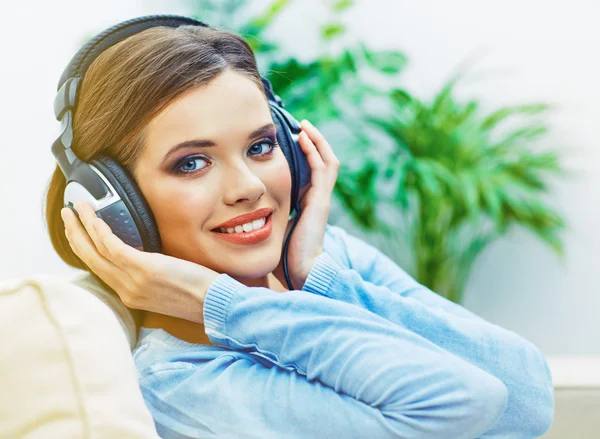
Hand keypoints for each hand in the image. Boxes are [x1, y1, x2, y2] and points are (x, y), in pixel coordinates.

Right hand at [61, 201, 219, 322]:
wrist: (213, 304)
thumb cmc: (197, 295)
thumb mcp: (165, 289)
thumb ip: (149, 277)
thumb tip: (146, 258)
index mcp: (130, 295)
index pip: (99, 270)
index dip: (84, 249)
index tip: (77, 232)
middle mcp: (126, 290)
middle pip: (90, 260)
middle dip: (75, 235)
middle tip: (66, 215)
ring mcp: (133, 281)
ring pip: (97, 251)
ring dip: (82, 227)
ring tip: (74, 209)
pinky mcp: (144, 269)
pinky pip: (114, 248)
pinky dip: (101, 232)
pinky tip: (94, 219)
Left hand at [274, 119, 339, 289]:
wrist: (302, 272)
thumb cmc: (285, 257)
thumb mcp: (274, 230)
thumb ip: (266, 218)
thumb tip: (242, 212)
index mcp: (308, 205)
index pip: (312, 173)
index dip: (305, 156)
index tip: (289, 141)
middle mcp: (318, 199)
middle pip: (323, 163)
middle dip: (313, 144)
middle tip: (300, 127)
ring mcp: (322, 198)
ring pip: (327, 161)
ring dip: (316, 141)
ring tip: (304, 126)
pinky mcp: (321, 199)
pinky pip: (322, 167)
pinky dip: (314, 150)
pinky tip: (303, 137)